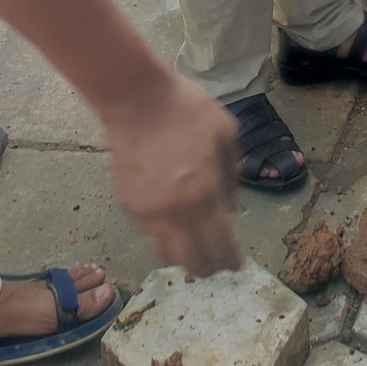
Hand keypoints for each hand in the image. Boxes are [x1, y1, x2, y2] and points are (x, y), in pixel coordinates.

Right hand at [105, 72, 241, 276]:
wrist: (137, 99)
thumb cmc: (187, 109)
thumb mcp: (225, 132)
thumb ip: (232, 173)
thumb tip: (231, 208)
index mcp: (205, 193)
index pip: (220, 244)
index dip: (230, 260)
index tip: (236, 265)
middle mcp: (176, 212)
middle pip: (193, 261)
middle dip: (209, 266)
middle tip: (218, 261)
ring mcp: (148, 213)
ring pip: (168, 254)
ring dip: (185, 256)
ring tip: (196, 248)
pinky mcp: (129, 207)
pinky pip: (150, 235)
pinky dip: (166, 238)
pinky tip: (175, 226)